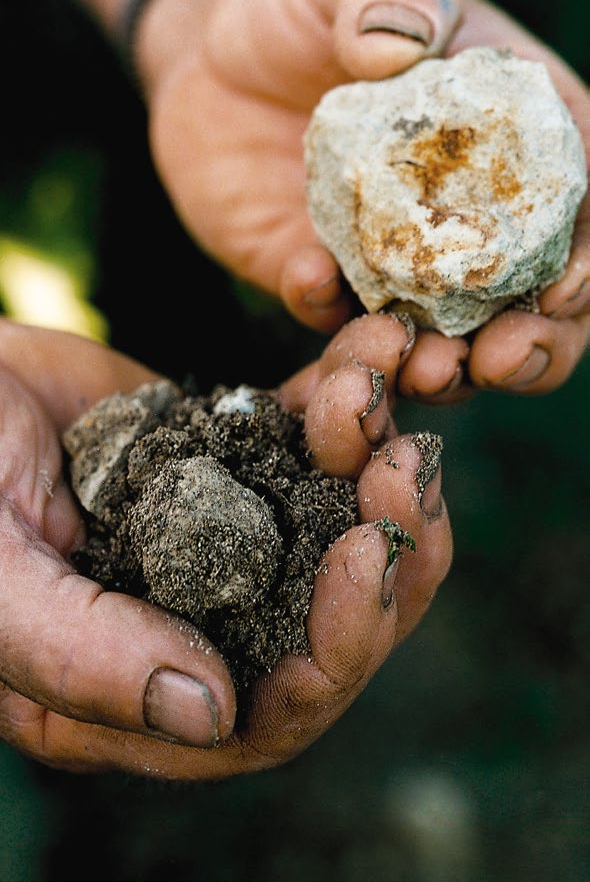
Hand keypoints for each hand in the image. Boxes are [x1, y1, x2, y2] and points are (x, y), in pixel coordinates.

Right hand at [0, 315, 450, 777]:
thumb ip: (81, 656)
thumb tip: (212, 713)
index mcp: (129, 690)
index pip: (267, 712)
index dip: (336, 647)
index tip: (366, 554)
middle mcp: (188, 625)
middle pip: (326, 624)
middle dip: (384, 548)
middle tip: (410, 465)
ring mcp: (214, 541)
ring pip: (331, 529)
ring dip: (376, 467)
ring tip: (384, 388)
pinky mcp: (223, 464)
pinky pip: (304, 444)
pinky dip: (343, 402)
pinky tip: (369, 350)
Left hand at [141, 0, 588, 401]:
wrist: (212, 47)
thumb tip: (405, 39)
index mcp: (517, 140)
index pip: (581, 213)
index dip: (587, 265)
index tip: (559, 294)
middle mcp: (470, 215)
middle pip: (533, 307)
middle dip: (531, 350)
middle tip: (495, 362)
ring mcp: (399, 259)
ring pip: (446, 341)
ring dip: (442, 369)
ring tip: (418, 368)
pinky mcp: (329, 280)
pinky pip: (337, 321)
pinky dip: (331, 322)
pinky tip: (308, 280)